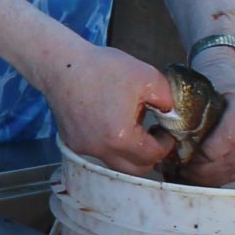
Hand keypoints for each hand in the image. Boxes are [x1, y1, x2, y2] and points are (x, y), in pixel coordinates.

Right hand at [38, 41, 175, 173]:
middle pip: (135, 169)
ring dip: (129, 152)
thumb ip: (169, 100)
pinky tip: (111, 122)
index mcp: (121, 137)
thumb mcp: (147, 77)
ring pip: (116, 163)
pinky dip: (110, 145)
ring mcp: (83, 148)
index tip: (165, 130)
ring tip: (132, 128)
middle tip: (153, 135)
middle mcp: (100, 149)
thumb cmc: (102, 68)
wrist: (61, 65)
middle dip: (149, 155)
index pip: (153, 155)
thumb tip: (174, 115)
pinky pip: (99, 153)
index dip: (166, 143)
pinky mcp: (73, 142)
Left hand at [179, 54, 234, 186]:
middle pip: (234, 156)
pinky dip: (220, 176)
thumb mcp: (197, 89)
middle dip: (205, 168)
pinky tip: (201, 175)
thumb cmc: (210, 84)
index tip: (189, 157)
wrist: (230, 79)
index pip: (232, 135)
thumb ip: (187, 111)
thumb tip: (165, 137)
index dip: (210, 151)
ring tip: (188, 173)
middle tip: (182, 169)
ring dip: (210, 175)